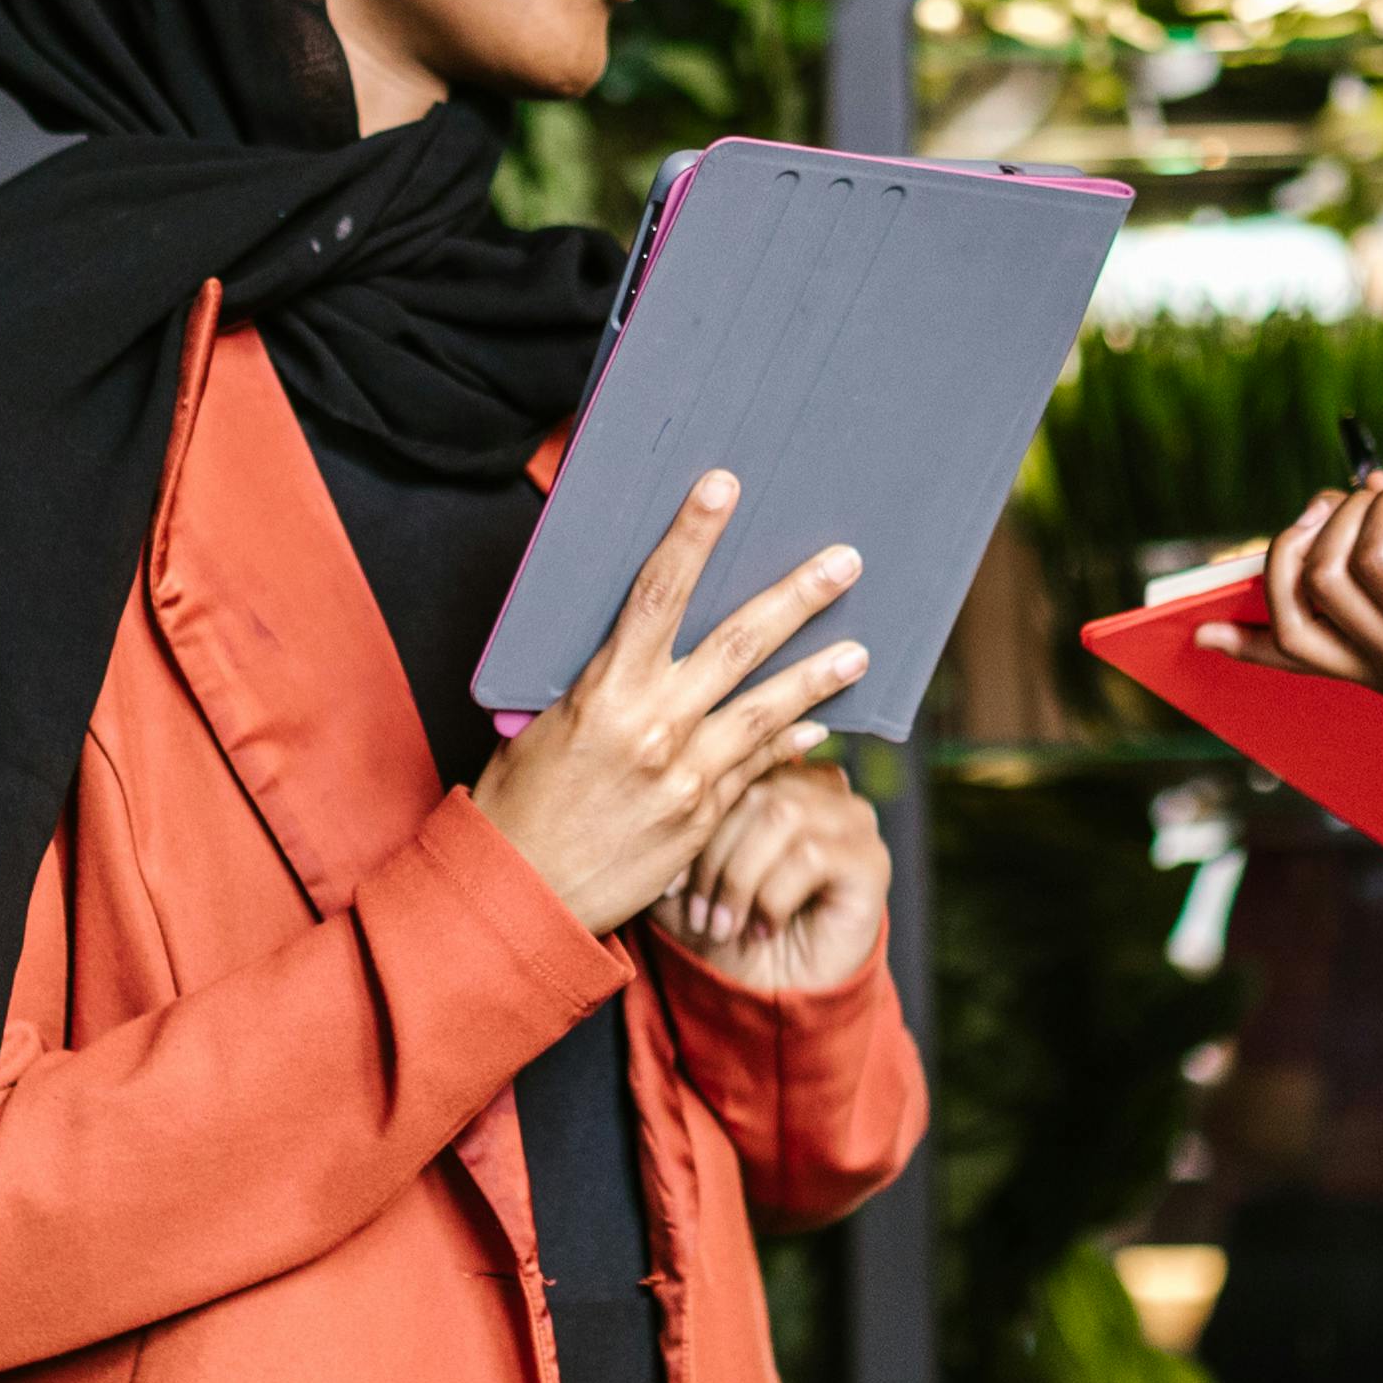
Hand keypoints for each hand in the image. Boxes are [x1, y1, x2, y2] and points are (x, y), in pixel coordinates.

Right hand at [470, 471, 868, 933]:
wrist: (524, 896)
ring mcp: (687, 775)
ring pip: (767, 708)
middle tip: (845, 560)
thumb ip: (601, 685)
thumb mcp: (547, 726)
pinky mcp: (704, 816)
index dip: (692, 535)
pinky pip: (758, 767)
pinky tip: (822, 723)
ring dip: (818, 674)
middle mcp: (655, 726)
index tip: (723, 486)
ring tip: (861, 651)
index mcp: (605, 690)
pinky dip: (791, 741)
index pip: (656, 593)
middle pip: (739, 643)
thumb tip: (638, 645)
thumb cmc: (521, 802)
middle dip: (796, 597)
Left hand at [657, 758, 889, 995]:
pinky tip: (765, 929)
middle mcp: (823, 788)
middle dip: (715, 858)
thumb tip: (664, 789)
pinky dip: (774, 898)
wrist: (769, 996)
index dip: (697, 823)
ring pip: (784, 817)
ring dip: (741, 880)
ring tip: (725, 927)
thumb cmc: (728, 930)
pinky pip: (814, 856)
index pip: (734, 770)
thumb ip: (679, 826)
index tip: (669, 884)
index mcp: (779, 778)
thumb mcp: (686, 876)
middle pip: (757, 792)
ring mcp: (853, 821)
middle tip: (699, 914)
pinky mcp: (871, 861)